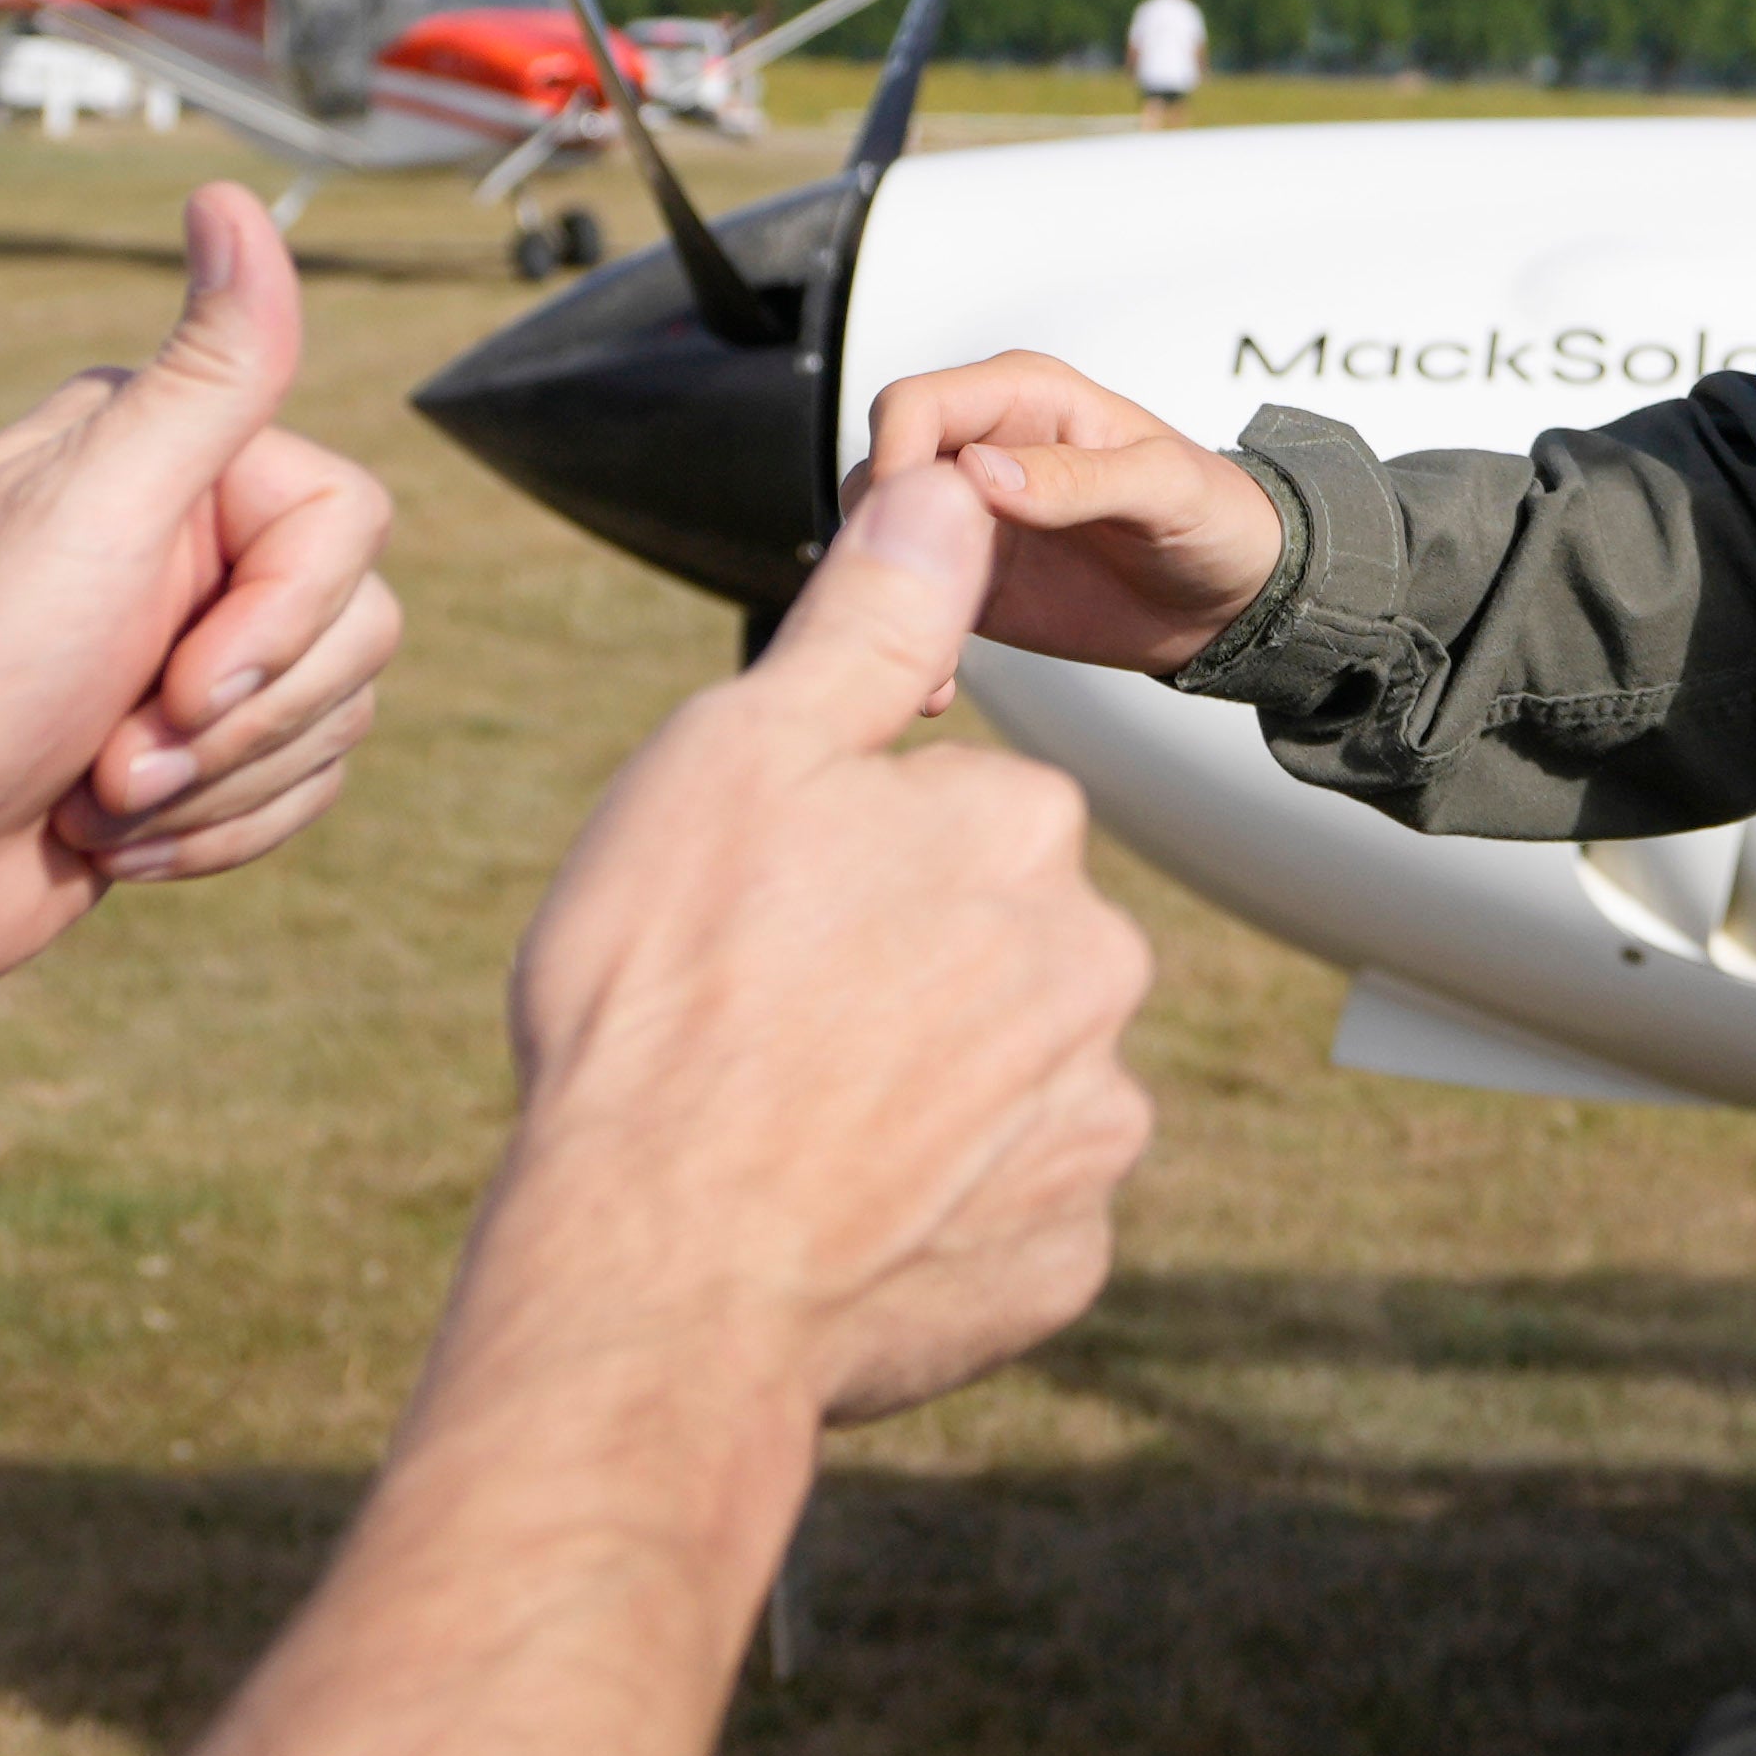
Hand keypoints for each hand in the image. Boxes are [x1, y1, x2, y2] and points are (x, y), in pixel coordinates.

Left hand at [0, 176, 405, 1017]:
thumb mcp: (89, 511)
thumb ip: (204, 373)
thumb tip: (230, 197)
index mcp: (164, 456)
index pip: (346, 521)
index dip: (285, 620)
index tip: (177, 680)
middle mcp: (183, 540)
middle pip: (358, 628)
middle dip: (238, 727)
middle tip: (113, 754)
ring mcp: (188, 652)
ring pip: (337, 719)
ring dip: (218, 793)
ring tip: (97, 799)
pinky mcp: (192, 758)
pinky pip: (299, 792)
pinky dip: (214, 839)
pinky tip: (107, 843)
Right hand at [482, 466, 1158, 1428]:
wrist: (660, 1266)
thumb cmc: (670, 1000)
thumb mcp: (741, 754)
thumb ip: (868, 623)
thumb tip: (943, 489)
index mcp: (1023, 829)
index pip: (956, 813)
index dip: (846, 859)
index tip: (761, 914)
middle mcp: (1095, 967)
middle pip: (998, 944)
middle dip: (907, 973)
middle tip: (770, 1026)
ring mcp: (1091, 1127)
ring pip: (1010, 1080)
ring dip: (928, 1097)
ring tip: (795, 1130)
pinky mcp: (1066, 1258)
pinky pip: (1010, 1213)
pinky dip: (942, 1216)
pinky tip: (844, 1218)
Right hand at [858, 350, 1290, 675]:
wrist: (1238, 597)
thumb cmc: (1220, 515)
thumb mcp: (1165, 488)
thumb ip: (1076, 476)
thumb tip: (980, 471)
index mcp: (1024, 396)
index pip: (913, 407)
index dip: (894, 463)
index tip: (904, 533)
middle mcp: (983, 448)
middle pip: (878, 478)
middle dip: (881, 547)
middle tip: (914, 617)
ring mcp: (969, 518)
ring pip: (880, 546)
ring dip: (888, 605)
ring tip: (928, 667)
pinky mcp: (969, 582)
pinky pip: (909, 606)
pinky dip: (909, 647)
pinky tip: (939, 689)